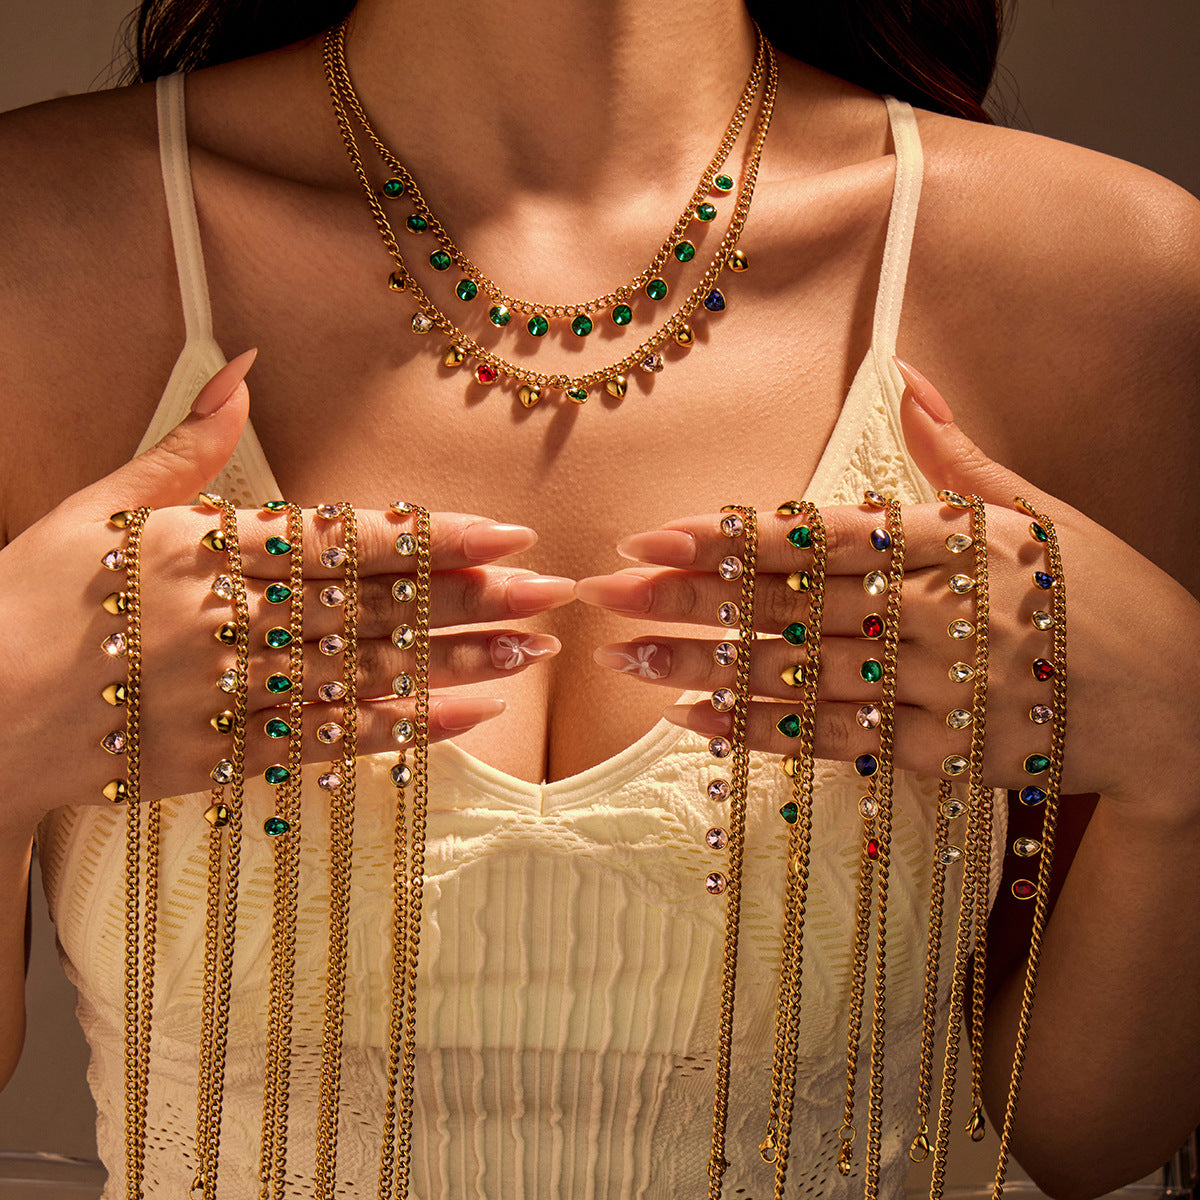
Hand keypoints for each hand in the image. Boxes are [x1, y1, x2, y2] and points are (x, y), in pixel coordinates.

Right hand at [0, 353, 571, 831]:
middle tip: (554, 595)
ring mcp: (233, 694)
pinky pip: (330, 745)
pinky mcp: (226, 756)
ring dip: (458, 667)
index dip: (433, 538)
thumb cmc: (33, 595)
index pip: (346, 540)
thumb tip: (242, 366)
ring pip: (368, 677)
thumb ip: (186, 444)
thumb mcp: (101, 504)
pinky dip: (403, 733)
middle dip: (472, 601)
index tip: (508, 536)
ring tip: (533, 654)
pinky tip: (470, 721)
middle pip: (376, 608)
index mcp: (208, 550)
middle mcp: (232, 621)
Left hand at [577, 361, 1199, 824]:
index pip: (824, 534)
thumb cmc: (1113, 601)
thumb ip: (959, 457)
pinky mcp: (947, 754)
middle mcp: (944, 612)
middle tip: (607, 591)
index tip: (657, 532)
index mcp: (963, 541)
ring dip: (707, 667)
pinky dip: (761, 733)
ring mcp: (944, 688)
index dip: (734, 535)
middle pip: (795, 604)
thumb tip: (906, 380)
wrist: (1191, 709)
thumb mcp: (1045, 513)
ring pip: (802, 675)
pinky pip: (837, 742)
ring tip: (627, 658)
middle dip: (693, 597)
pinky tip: (694, 720)